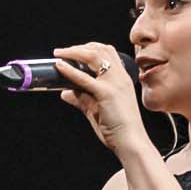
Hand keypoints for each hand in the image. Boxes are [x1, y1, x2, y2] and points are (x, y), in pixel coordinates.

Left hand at [52, 41, 148, 156]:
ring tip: (59, 54)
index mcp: (122, 79)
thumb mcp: (97, 109)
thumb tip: (65, 93)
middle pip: (100, 50)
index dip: (89, 47)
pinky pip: (85, 79)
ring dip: (73, 52)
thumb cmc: (119, 129)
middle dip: (79, 47)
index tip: (74, 51)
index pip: (108, 52)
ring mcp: (115, 84)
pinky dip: (70, 70)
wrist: (131, 142)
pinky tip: (60, 66)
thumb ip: (82, 99)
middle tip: (62, 52)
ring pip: (93, 57)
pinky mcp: (107, 93)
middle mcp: (120, 77)